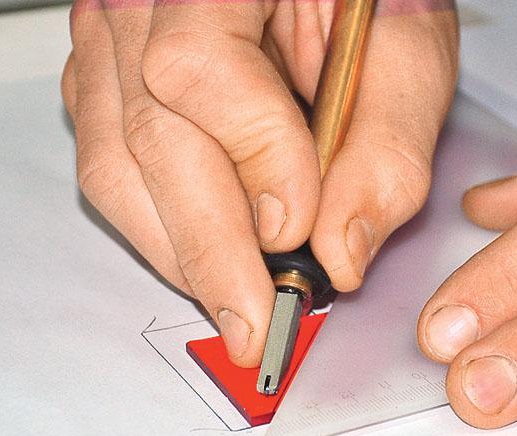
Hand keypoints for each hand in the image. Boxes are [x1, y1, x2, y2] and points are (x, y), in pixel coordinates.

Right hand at [61, 0, 457, 365]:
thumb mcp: (406, 50)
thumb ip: (386, 148)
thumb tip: (341, 254)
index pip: (201, 70)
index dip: (253, 159)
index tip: (299, 230)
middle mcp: (143, 0)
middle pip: (149, 139)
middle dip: (211, 250)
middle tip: (257, 322)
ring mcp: (115, 42)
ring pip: (117, 167)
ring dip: (182, 250)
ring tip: (237, 301)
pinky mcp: (110, 83)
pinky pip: (114, 168)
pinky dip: (165, 224)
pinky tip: (212, 253)